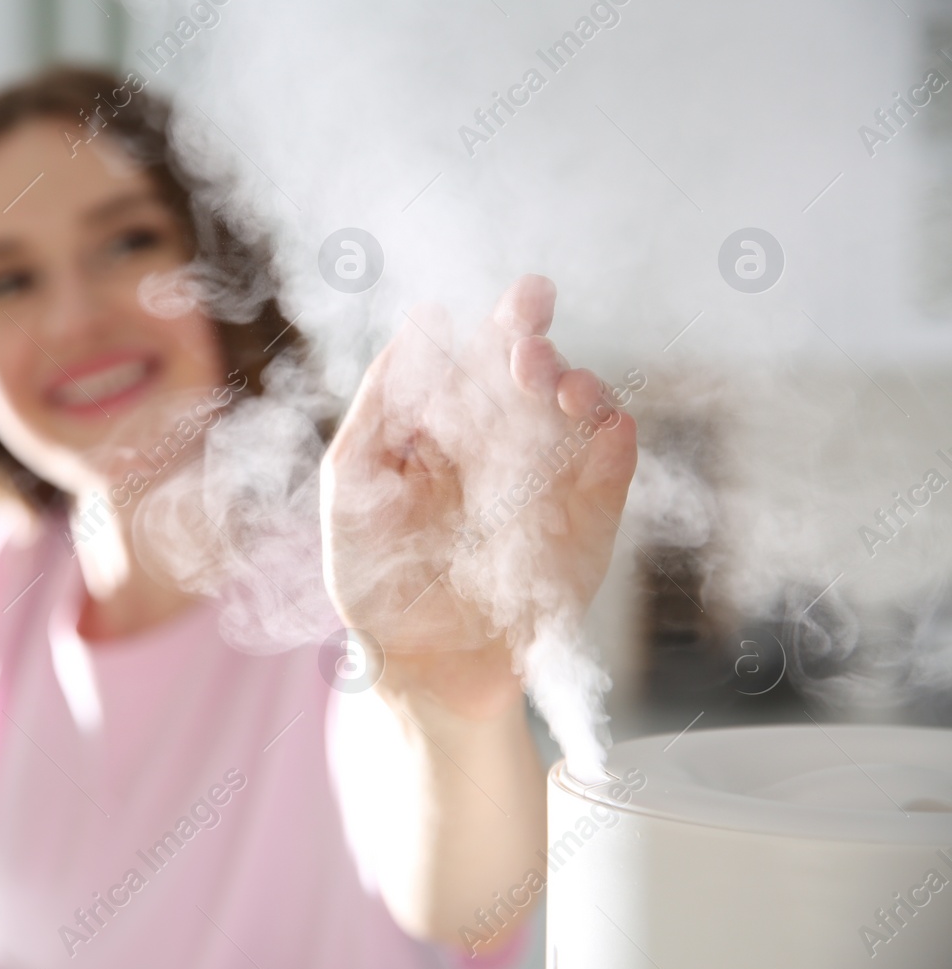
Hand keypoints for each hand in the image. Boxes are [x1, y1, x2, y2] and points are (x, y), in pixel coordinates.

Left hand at [320, 275, 637, 718]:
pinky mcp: (587, 522)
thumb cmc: (374, 577)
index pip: (480, 357)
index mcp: (447, 426)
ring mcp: (549, 479)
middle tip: (527, 351)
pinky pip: (612, 470)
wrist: (421, 668)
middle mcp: (502, 443)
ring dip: (578, 386)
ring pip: (581, 409)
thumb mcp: (354, 482)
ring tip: (557, 390)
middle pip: (534, 372)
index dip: (503, 323)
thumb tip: (423, 322)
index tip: (524, 299)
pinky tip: (603, 427)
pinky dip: (613, 443)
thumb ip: (382, 402)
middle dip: (537, 346)